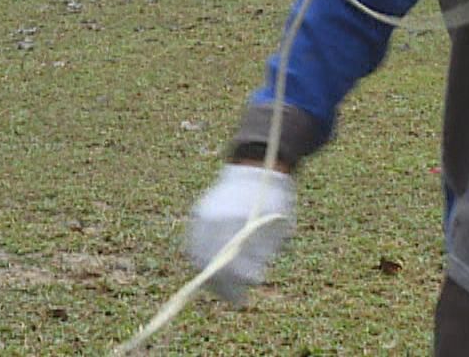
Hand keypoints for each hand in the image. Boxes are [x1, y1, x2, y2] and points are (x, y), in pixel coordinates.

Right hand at [186, 163, 295, 304]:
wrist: (256, 167)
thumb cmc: (272, 199)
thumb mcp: (275, 226)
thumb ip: (262, 252)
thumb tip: (253, 280)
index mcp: (234, 218)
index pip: (229, 258)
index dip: (236, 281)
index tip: (244, 296)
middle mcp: (213, 216)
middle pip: (209, 260)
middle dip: (221, 284)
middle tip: (235, 300)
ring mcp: (203, 214)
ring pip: (198, 254)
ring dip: (209, 276)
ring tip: (224, 292)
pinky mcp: (198, 214)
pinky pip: (193, 244)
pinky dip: (201, 261)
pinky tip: (212, 274)